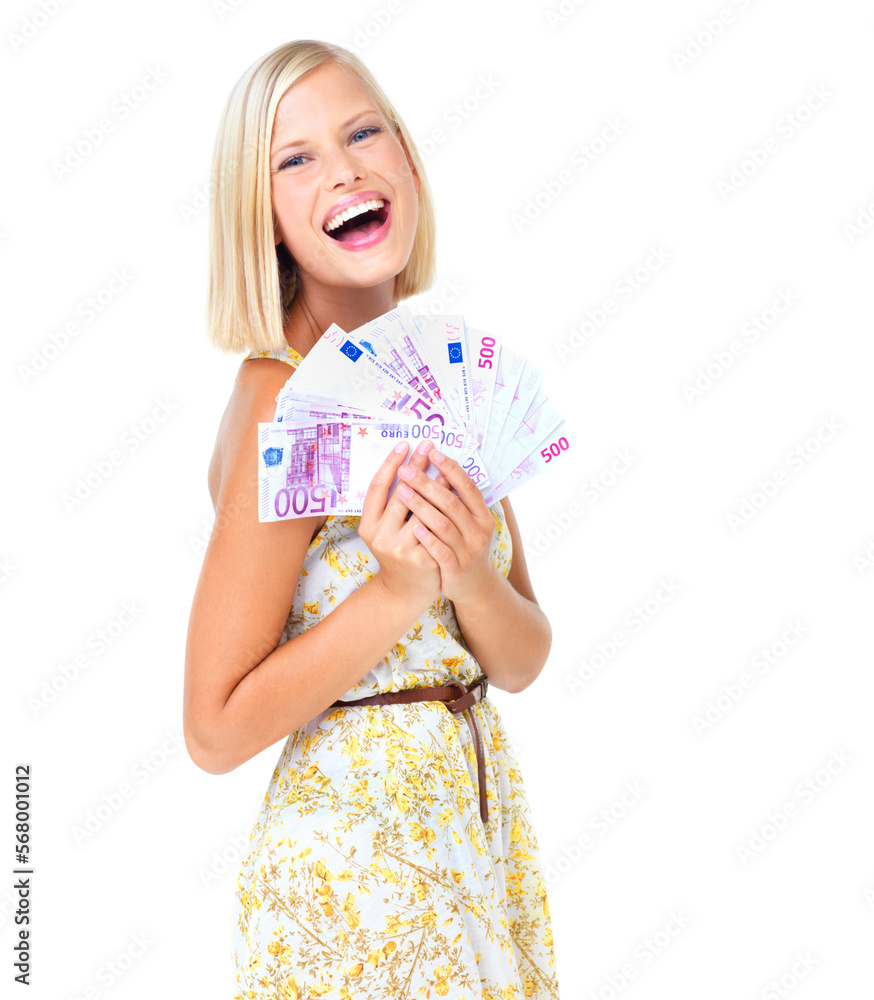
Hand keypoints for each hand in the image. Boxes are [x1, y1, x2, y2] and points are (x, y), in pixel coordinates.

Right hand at [358, 439, 441, 612]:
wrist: (405, 591)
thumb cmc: (398, 551)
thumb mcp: (385, 529)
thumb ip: (392, 504)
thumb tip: (410, 465)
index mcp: (367, 525)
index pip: (377, 487)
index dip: (390, 463)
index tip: (404, 444)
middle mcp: (380, 536)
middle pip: (401, 493)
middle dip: (417, 467)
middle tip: (428, 445)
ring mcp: (400, 549)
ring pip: (421, 510)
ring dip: (435, 485)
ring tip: (446, 466)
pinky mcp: (421, 559)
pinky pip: (436, 528)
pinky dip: (445, 510)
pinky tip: (455, 494)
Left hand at [394, 440, 496, 604]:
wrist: (474, 586)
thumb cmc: (465, 547)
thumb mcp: (471, 523)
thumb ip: (460, 500)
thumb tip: (443, 466)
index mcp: (483, 516)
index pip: (468, 487)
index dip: (451, 469)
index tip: (433, 452)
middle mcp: (479, 532)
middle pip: (452, 503)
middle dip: (428, 484)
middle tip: (407, 469)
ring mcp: (469, 552)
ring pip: (444, 525)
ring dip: (422, 506)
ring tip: (402, 491)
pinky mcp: (456, 570)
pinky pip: (441, 551)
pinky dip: (428, 539)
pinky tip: (414, 527)